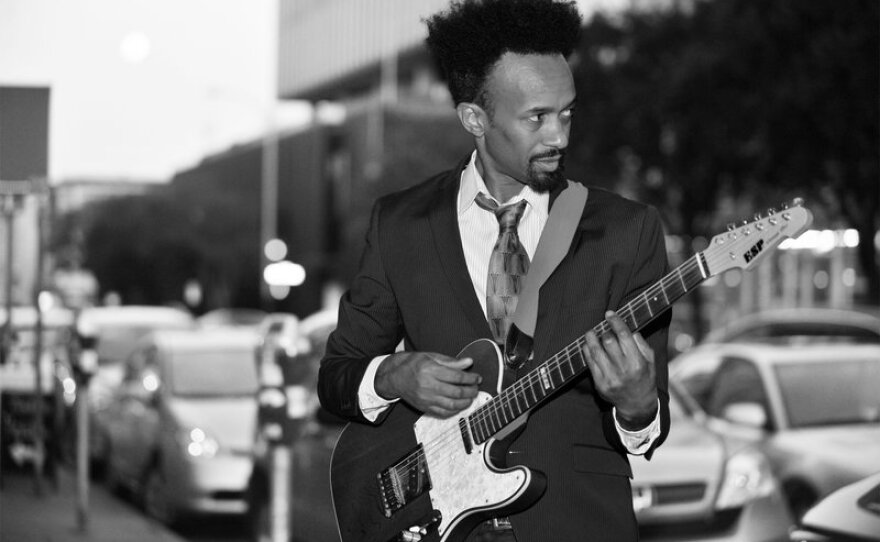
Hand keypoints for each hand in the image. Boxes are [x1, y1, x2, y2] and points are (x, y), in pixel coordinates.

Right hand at [375, 351, 481, 417]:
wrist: (394, 378)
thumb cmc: (413, 364)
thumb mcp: (431, 356)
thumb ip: (450, 361)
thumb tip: (469, 362)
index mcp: (430, 370)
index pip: (456, 376)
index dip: (470, 378)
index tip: (477, 377)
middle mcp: (428, 385)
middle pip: (456, 391)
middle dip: (471, 391)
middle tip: (476, 388)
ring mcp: (426, 398)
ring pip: (452, 405)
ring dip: (465, 402)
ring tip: (471, 397)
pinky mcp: (424, 407)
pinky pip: (443, 413)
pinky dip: (455, 411)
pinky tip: (460, 405)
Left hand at [582, 310, 657, 428]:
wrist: (637, 404)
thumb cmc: (645, 377)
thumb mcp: (650, 361)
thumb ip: (641, 343)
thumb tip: (627, 328)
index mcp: (638, 362)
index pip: (624, 335)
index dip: (615, 321)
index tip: (609, 313)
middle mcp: (624, 370)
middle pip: (608, 341)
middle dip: (605, 331)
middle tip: (604, 329)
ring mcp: (610, 378)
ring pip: (596, 351)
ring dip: (591, 338)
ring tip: (591, 333)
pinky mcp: (600, 383)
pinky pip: (589, 362)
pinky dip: (587, 351)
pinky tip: (588, 345)